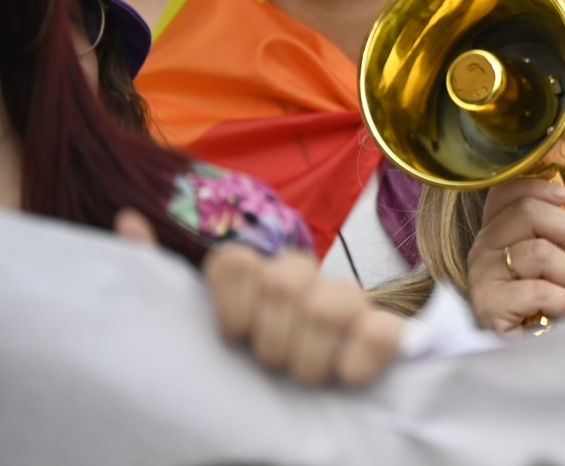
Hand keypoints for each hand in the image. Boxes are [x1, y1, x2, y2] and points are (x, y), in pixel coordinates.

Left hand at [116, 210, 401, 385]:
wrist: (298, 400)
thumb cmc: (243, 360)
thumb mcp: (194, 320)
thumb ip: (159, 270)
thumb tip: (127, 218)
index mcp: (257, 268)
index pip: (234, 259)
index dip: (232, 306)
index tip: (233, 337)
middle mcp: (303, 274)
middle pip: (282, 286)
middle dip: (271, 342)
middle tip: (269, 364)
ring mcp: (349, 298)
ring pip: (328, 307)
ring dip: (308, 360)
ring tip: (302, 376)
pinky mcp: (383, 330)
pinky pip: (380, 332)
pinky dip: (357, 360)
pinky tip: (342, 376)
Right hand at [466, 176, 564, 334]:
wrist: (540, 356)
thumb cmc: (551, 302)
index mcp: (497, 229)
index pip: (506, 189)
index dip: (540, 185)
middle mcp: (482, 248)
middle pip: (527, 211)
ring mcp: (481, 277)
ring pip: (540, 251)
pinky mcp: (489, 308)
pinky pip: (540, 290)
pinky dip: (563, 302)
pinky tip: (559, 314)